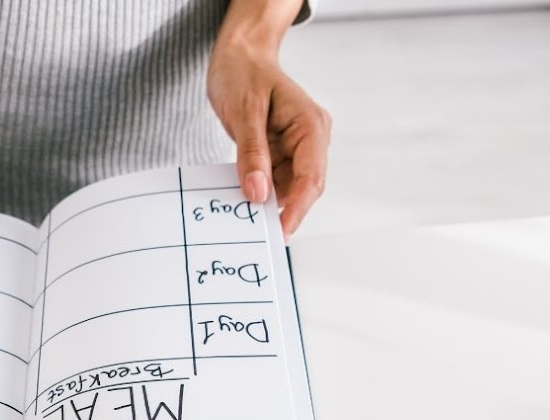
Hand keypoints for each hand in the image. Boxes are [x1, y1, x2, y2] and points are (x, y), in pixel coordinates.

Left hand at [207, 41, 330, 237]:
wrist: (238, 54)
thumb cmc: (243, 72)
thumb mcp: (244, 112)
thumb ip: (251, 154)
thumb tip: (257, 193)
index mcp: (311, 125)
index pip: (311, 177)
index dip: (297, 209)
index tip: (279, 232)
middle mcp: (310, 138)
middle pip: (303, 187)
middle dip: (282, 210)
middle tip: (255, 234)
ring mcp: (295, 146)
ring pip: (286, 187)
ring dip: (267, 202)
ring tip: (242, 218)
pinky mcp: (279, 151)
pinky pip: (271, 179)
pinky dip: (257, 190)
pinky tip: (240, 199)